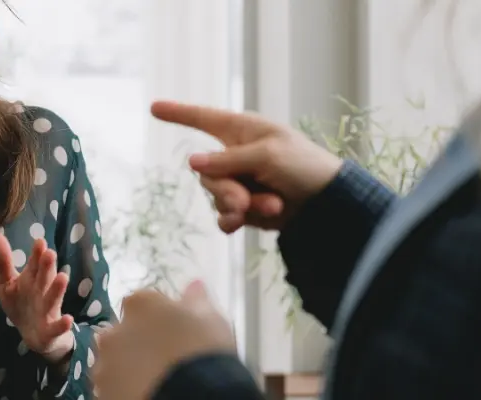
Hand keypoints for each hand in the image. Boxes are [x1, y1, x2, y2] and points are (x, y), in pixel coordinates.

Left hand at [0, 234, 74, 362]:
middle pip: (44, 278)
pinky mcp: (51, 329)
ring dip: (57, 289)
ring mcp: (48, 310)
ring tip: (63, 277)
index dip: (37, 254)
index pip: (35, 264)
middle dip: (47, 267)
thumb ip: (2, 262)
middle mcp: (42, 292)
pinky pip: (57, 327)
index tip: (39, 241)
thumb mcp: (8, 283)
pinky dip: (62, 324)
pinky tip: (68, 319)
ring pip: (53, 299)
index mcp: (32, 279)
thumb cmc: (22, 303)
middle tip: (49, 253)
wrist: (35, 336)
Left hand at [94, 281, 235, 399]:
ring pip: (112, 363)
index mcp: (139, 305)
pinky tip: (144, 393)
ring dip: (126, 367)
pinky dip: (123, 390)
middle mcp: (114, 331)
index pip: (141, 302)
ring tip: (152, 380)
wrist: (192, 396)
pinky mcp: (104, 395)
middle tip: (161, 357)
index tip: (172, 329)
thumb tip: (194, 284)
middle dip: (135, 341)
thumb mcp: (210, 319)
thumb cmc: (202, 350)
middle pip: (121, 332)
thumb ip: (196, 300)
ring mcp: (104, 366)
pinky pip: (112, 389)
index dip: (156, 316)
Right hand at [151, 101, 342, 232]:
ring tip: (272, 206)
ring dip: (241, 206)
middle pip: (206, 174)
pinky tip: (246, 223)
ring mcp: (239, 182)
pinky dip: (234, 221)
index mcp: (241, 131)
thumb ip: (227, 160)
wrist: (326, 203)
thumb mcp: (266, 155)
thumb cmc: (303, 166)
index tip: (154, 106)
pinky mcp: (244, 207)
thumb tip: (192, 163)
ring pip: (215, 197)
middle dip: (226, 190)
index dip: (178, 113)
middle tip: (245, 201)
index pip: (202, 118)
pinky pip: (223, 216)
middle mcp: (235, 155)